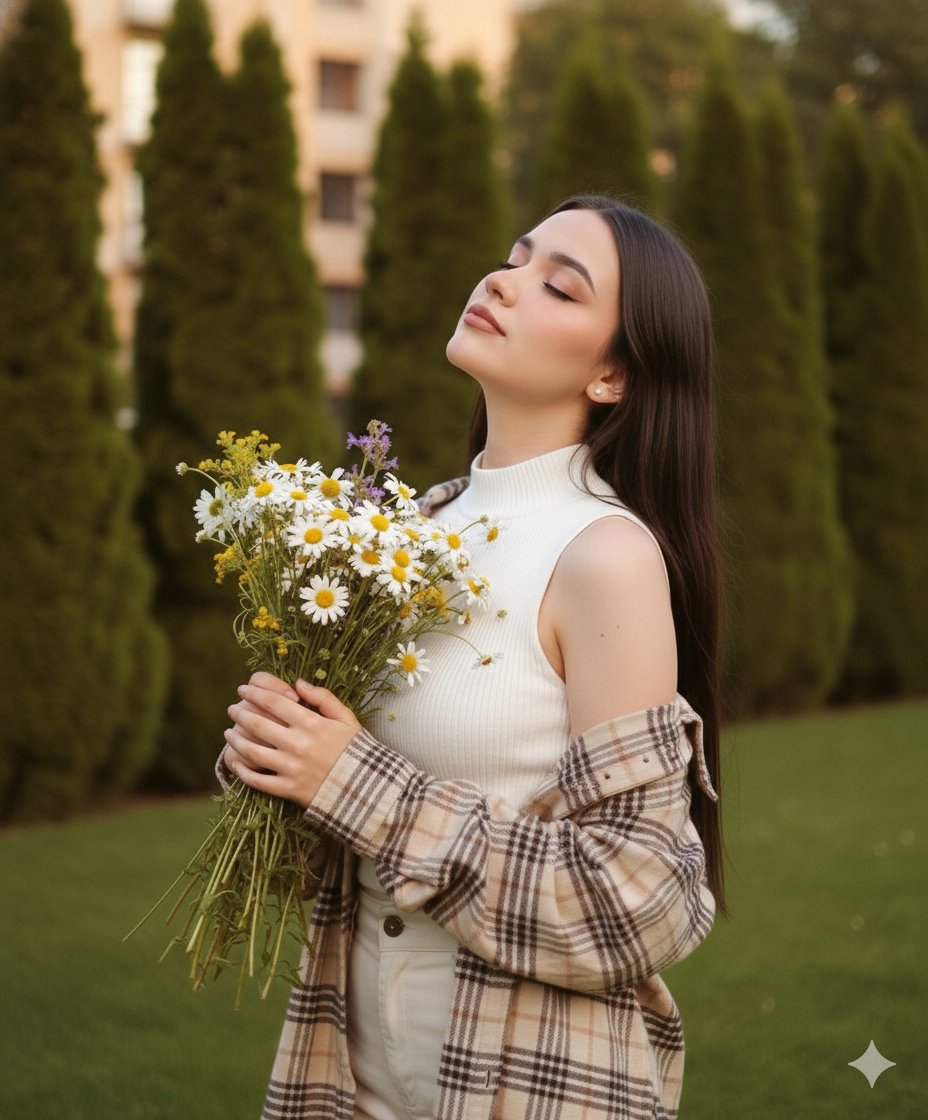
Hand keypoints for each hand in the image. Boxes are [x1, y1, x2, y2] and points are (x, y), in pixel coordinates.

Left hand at [223, 671, 361, 807]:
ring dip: (236, 740)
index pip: (274, 702)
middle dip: (240, 713)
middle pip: (258, 724)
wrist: (365, 788)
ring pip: (252, 751)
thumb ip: (323, 698)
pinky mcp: (288, 789)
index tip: (244, 688)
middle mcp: (297, 744)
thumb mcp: (346, 718)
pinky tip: (235, 762)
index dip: (254, 693)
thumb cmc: (356, 750)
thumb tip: (298, 683)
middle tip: (232, 709)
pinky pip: (258, 780)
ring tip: (229, 733)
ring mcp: (291, 768)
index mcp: (312, 724)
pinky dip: (242, 771)